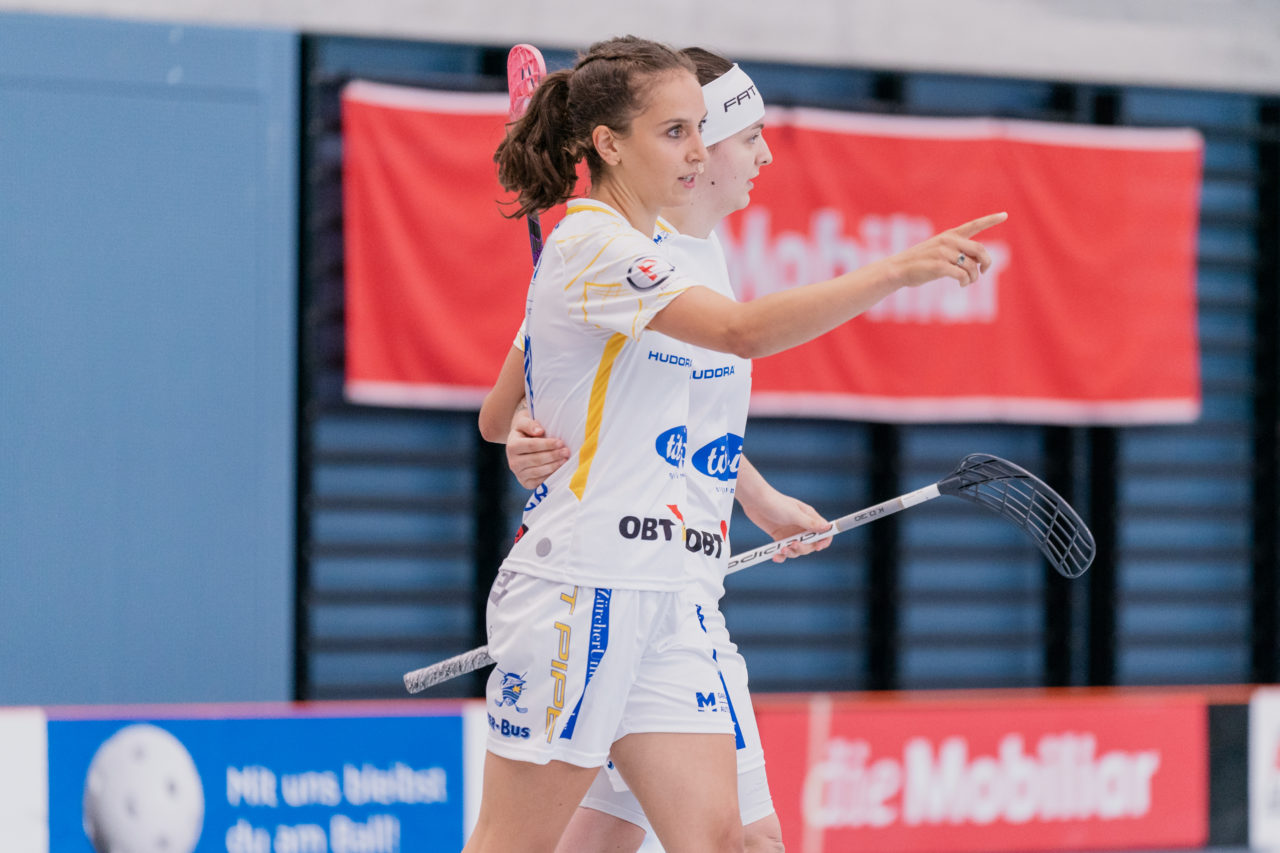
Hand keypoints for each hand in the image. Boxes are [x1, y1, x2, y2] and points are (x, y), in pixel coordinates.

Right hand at [507, 411, 569, 489]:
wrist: (520, 444)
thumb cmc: (525, 431)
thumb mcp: (524, 422)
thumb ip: (530, 424)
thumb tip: (539, 431)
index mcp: (512, 446)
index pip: (532, 446)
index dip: (547, 445)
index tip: (560, 442)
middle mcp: (513, 462)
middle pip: (536, 460)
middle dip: (553, 456)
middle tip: (566, 452)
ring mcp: (519, 474)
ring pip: (538, 472)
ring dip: (554, 466)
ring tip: (565, 460)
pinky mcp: (526, 483)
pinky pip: (540, 482)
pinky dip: (551, 476)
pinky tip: (560, 469)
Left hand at [744, 492, 831, 562]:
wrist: (754, 501)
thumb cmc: (776, 503)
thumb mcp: (794, 514)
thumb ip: (810, 523)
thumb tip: (827, 528)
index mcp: (809, 517)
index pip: (824, 532)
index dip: (824, 541)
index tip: (818, 547)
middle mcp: (802, 526)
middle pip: (810, 544)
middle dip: (803, 548)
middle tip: (793, 545)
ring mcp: (791, 533)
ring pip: (797, 549)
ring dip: (791, 552)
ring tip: (782, 550)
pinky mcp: (779, 537)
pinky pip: (784, 550)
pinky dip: (781, 555)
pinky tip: (776, 557)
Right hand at [887, 211, 1006, 288]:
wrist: (898, 269)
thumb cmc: (920, 263)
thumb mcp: (939, 252)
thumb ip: (958, 253)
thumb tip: (979, 264)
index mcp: (949, 235)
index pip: (973, 225)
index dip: (990, 220)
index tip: (1005, 215)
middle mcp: (948, 241)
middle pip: (980, 249)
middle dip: (987, 263)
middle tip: (983, 273)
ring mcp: (943, 253)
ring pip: (972, 266)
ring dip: (974, 278)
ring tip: (967, 283)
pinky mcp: (938, 266)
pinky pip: (962, 275)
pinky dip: (965, 282)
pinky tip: (961, 284)